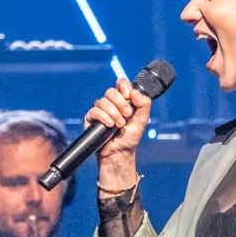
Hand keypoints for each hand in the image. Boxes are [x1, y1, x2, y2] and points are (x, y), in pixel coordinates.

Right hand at [88, 76, 151, 190]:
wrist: (120, 152)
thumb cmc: (130, 137)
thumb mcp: (143, 120)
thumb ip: (144, 104)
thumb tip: (134, 92)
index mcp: (123, 100)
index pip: (120, 84)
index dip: (123, 86)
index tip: (128, 95)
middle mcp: (111, 103)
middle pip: (111, 91)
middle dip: (121, 103)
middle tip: (127, 115)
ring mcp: (100, 110)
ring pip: (103, 101)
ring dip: (114, 113)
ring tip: (119, 125)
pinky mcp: (91, 119)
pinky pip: (95, 111)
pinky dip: (104, 117)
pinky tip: (110, 125)